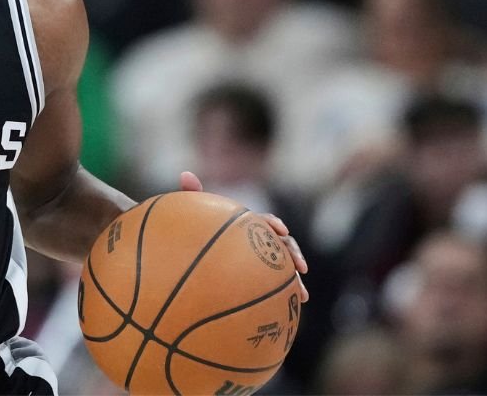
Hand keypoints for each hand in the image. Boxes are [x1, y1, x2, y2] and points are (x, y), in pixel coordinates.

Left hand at [179, 171, 309, 302]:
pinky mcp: (259, 280)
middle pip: (282, 246)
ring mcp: (261, 262)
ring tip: (302, 296)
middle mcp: (258, 242)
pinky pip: (273, 289)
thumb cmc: (197, 231)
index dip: (273, 224)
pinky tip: (287, 313)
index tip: (280, 229)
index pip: (265, 221)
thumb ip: (193, 195)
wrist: (197, 257)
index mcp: (248, 225)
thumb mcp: (195, 215)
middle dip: (294, 255)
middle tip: (301, 267)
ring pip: (283, 270)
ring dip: (295, 281)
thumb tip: (185, 172)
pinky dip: (283, 299)